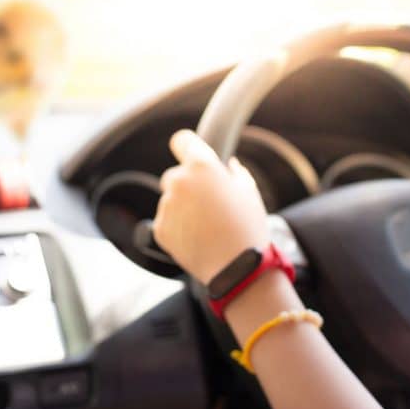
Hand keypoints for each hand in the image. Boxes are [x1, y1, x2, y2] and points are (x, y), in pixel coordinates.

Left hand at [152, 129, 268, 283]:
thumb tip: (228, 166)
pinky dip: (178, 226)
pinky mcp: (160, 228)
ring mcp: (167, 206)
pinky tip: (198, 237)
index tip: (191, 155)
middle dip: (188, 185)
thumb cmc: (248, 226)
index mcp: (202, 166)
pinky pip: (167, 220)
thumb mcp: (249, 192)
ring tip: (207, 225)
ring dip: (183, 207)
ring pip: (171, 199)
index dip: (187, 146)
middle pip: (175, 175)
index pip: (181, 140)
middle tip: (209, 203)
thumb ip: (235, 173)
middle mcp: (179, 181)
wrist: (237, 267)